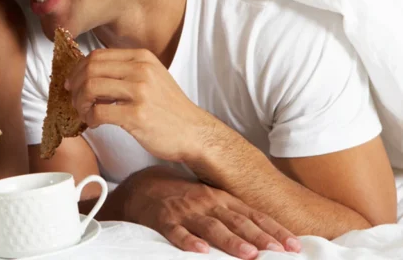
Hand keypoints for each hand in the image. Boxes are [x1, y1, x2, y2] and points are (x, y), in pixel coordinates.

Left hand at [66, 48, 214, 162]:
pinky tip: (94, 123)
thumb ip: (125, 70)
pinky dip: (90, 118)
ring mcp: (140, 91)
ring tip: (84, 112)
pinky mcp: (137, 115)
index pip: (97, 55)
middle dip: (75, 86)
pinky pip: (99, 111)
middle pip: (90, 69)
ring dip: (80, 102)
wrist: (193, 132)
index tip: (72, 83)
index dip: (78, 69)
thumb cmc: (168, 108)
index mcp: (142, 57)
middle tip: (74, 99)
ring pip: (91, 87)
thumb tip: (87, 72)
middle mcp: (141, 70)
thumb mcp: (151, 77)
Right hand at [128, 167, 300, 258]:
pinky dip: (188, 241)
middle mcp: (207, 202)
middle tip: (277, 251)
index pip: (254, 215)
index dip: (275, 230)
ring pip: (211, 227)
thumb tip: (268, 237)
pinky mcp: (164, 220)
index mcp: (223, 199)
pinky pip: (177, 232)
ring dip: (231, 241)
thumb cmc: (185, 199)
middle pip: (237, 222)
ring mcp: (186, 211)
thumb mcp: (213, 200)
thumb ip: (236, 216)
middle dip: (260, 237)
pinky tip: (200, 251)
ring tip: (249, 254)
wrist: (144, 187)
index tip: (294, 246)